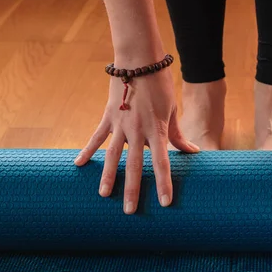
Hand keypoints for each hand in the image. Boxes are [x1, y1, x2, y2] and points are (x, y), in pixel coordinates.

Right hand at [74, 65, 198, 213]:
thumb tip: (192, 152)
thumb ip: (177, 134)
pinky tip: (78, 164)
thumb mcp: (172, 110)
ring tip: (104, 196)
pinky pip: (96, 136)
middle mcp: (138, 130)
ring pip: (113, 155)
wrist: (140, 60)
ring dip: (108, 176)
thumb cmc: (161, 84)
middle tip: (129, 212)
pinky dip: (87, 150)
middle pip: (134, 165)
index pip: (162, 162)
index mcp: (156, 129)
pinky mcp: (108, 116)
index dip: (163, 183)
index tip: (165, 202)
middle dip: (132, 189)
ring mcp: (121, 124)